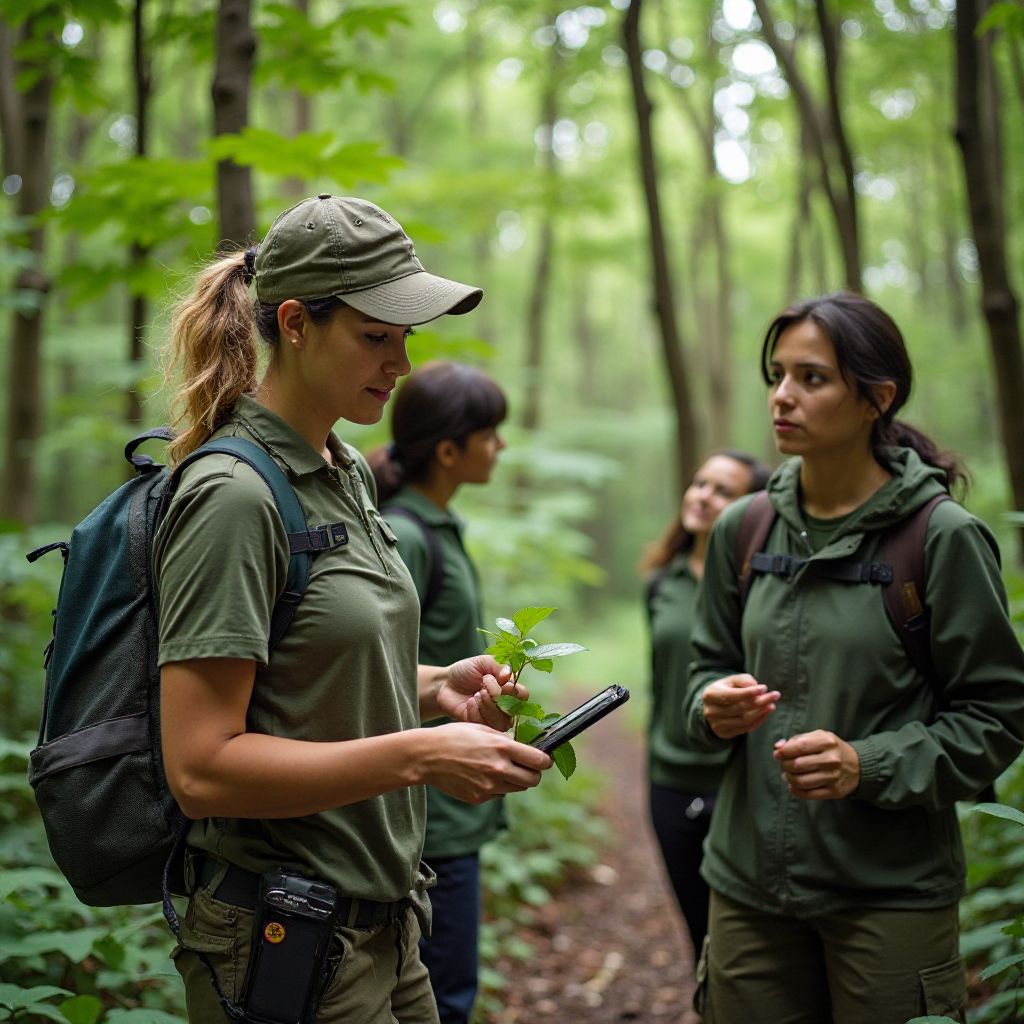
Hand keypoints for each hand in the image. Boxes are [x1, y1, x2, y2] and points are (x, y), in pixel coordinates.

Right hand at [421, 722, 550, 802]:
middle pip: (533, 780)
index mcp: (502, 747)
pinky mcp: (479, 798)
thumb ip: (506, 740)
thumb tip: (526, 748)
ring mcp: (489, 786)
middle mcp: (499, 769)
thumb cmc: (455, 736)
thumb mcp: (483, 729)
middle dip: (534, 773)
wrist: (427, 756)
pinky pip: (499, 793)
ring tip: (502, 767)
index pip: (539, 761)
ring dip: (517, 779)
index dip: (545, 760)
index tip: (544, 758)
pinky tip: (484, 774)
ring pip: (518, 788)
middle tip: (527, 765)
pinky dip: (499, 785)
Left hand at [438, 655, 527, 730]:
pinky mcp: (479, 726)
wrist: (445, 683)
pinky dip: (475, 712)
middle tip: (482, 688)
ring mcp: (492, 717)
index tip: (502, 682)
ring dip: (487, 706)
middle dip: (496, 697)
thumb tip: (508, 675)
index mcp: (508, 688)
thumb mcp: (482, 662)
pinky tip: (469, 703)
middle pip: (513, 710)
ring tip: (475, 695)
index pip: (523, 695)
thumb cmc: (466, 671)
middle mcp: (504, 704)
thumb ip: (498, 665)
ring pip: (501, 722)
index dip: (514, 691)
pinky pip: (484, 725)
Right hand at [702, 674, 779, 738]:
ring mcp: (717, 725)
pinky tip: (765, 712)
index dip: (749, 693)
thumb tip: (756, 686)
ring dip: (761, 713)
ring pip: (744, 720)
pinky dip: (758, 721)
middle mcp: (711, 711)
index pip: (731, 695)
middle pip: (740, 709)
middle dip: (760, 702)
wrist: (713, 707)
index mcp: (710, 695)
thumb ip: (743, 680)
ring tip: (771, 704)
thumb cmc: (725, 690)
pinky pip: (746, 729)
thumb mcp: (731, 680)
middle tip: (775, 695)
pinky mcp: (724, 734)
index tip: (764, 688)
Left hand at [773, 730, 859, 799]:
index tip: (777, 754)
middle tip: (783, 764)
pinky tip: (793, 785)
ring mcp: (834, 777)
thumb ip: (797, 739)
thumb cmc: (832, 749)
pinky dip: (796, 791)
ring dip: (789, 778)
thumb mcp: (818, 737)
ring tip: (788, 774)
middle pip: (798, 765)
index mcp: (827, 742)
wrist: (858, 766)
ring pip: (801, 781)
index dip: (784, 752)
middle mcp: (832, 759)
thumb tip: (778, 747)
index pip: (799, 747)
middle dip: (785, 765)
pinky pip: (809, 794)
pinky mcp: (835, 791)